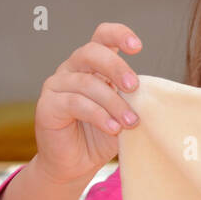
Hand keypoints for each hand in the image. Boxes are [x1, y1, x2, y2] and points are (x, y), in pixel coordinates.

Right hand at [34, 23, 142, 185]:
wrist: (75, 165)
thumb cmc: (101, 136)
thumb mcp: (123, 113)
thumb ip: (132, 98)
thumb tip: (153, 92)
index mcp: (93, 64)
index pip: (102, 36)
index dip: (118, 34)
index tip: (137, 47)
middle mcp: (73, 69)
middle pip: (92, 52)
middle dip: (117, 67)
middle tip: (134, 87)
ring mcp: (57, 85)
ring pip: (87, 83)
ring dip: (113, 102)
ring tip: (130, 122)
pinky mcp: (47, 105)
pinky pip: (75, 103)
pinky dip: (98, 115)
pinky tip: (112, 128)